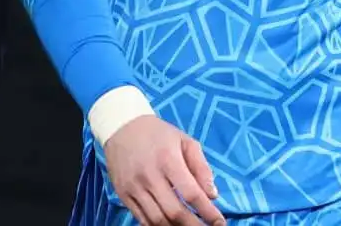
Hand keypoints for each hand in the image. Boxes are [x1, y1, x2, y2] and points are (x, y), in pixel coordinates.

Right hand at [103, 115, 224, 225]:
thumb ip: (201, 167)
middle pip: (175, 212)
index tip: (220, 223)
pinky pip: (141, 219)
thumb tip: (212, 195)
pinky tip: (170, 225)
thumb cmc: (157, 134)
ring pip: (158, 220)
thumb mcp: (184, 141)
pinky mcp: (123, 194)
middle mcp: (149, 176)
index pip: (192, 194)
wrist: (120, 126)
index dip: (208, 213)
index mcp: (168, 160)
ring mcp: (134, 187)